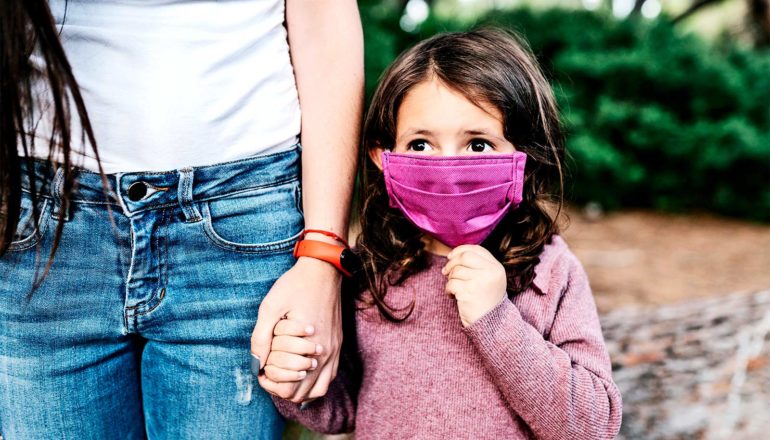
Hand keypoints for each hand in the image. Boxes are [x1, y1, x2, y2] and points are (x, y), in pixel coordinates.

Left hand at [251, 256, 341, 402]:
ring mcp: (334, 350)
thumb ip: (261, 338)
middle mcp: (326, 354)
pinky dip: (315, 381)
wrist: (323, 269)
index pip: (288, 387)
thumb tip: (256, 364)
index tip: (261, 370)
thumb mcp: (270, 307)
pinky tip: (303, 372)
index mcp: (308, 347)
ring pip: (318, 390)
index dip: (270, 383)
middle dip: (282, 388)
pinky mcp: (338, 344)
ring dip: (300, 389)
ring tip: (284, 375)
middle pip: (301, 394)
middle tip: (269, 373)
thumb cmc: (294, 286)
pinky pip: (330, 377)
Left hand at [442, 245, 506, 326]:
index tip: (451, 256)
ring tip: (454, 289)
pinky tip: (453, 296)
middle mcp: (491, 273)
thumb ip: (478, 266)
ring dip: (450, 279)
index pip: (477, 249)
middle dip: (452, 262)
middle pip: (465, 256)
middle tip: (445, 272)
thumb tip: (453, 254)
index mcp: (497, 268)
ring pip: (456, 270)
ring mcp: (480, 282)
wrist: (491, 324)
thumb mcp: (489, 280)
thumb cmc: (486, 301)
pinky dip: (448, 290)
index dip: (461, 250)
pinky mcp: (469, 292)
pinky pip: (451, 283)